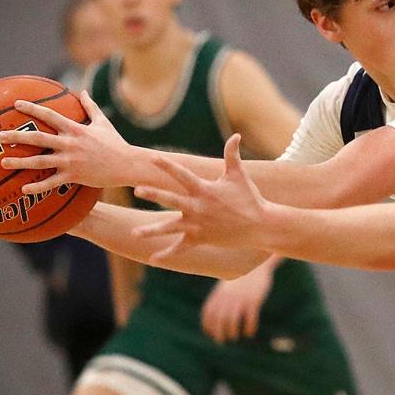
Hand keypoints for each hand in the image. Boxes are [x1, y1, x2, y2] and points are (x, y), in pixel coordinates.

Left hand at [0, 91, 131, 192]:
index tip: (15, 104)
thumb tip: (84, 91)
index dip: (31, 108)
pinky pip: (51, 182)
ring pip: (39, 161)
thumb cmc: (116, 143)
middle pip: (37, 137)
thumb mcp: (104, 122)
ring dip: (19, 161)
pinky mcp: (74, 176)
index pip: (49, 115)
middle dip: (16, 136)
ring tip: (2, 162)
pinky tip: (24, 189)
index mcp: (75, 129)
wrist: (127, 164)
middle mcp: (69, 143)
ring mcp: (70, 160)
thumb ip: (91, 107)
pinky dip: (37, 187)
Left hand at [132, 134, 269, 264]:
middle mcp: (198, 207)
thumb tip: (236, 135)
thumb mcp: (239, 175)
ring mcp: (198, 225)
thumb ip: (232, 154)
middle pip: (170, 199)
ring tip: (134, 233)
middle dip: (153, 194)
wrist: (260, 225)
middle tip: (137, 190)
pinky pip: (181, 248)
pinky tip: (153, 259)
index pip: (182, 174)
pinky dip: (167, 254)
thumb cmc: (250, 198)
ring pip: (170, 228)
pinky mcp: (201, 239)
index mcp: (204, 190)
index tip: (152, 158)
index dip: (167, 165)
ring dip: (151, 231)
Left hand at [200, 262, 274, 342]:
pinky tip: (250, 333)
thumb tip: (211, 315)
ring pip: (233, 321)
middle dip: (219, 333)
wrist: (257, 265)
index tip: (211, 334)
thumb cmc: (240, 278)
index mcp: (220, 293)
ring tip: (235, 336)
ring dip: (232, 332)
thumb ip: (219, 298)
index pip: (209, 313)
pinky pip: (250, 318)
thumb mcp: (226, 286)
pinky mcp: (254, 300)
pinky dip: (249, 328)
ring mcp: (242, 299)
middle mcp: (229, 297)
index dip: (208, 325)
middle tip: (221, 341)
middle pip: (220, 319)